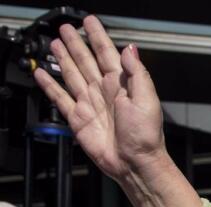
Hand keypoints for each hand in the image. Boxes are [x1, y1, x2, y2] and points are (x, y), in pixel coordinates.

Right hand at [35, 16, 165, 182]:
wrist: (135, 162)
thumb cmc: (146, 136)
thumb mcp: (148, 100)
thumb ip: (138, 73)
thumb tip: (130, 49)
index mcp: (122, 84)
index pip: (107, 53)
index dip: (98, 36)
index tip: (90, 21)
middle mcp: (105, 91)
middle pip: (86, 60)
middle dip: (76, 43)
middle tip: (66, 28)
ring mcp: (90, 104)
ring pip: (72, 74)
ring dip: (63, 58)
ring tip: (55, 43)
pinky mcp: (78, 118)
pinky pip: (60, 98)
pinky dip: (50, 85)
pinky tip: (43, 74)